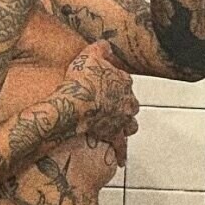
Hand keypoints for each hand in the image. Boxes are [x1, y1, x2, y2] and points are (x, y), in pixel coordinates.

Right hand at [59, 39, 138, 164]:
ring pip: (129, 124)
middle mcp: (127, 101)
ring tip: (118, 127)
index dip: (114, 83)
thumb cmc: (80, 81)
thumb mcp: (88, 55)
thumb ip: (99, 48)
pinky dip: (120, 153)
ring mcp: (122, 120)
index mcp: (123, 81)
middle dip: (123, 105)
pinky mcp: (114, 136)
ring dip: (125, 125)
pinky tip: (120, 160)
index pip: (123, 81)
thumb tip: (106, 44)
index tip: (105, 84)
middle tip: (112, 106)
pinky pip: (120, 146)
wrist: (74, 105)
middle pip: (130, 104)